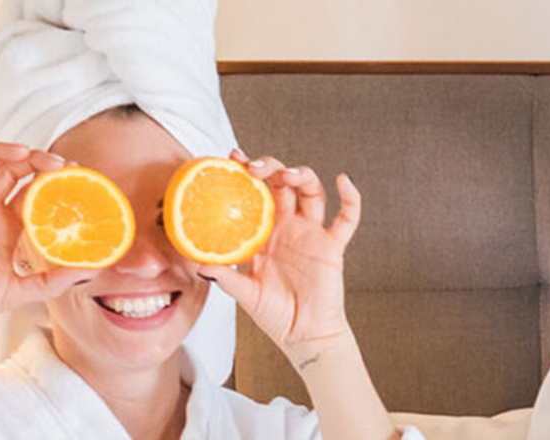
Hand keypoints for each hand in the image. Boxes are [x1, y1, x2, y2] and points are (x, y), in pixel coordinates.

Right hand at [0, 123, 94, 335]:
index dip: (55, 181)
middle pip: (15, 173)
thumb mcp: (22, 290)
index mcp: (8, 227)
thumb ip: (56, 280)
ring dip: (6, 152)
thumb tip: (93, 269)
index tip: (78, 173)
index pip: (35, 193)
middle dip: (38, 162)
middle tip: (61, 163)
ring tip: (28, 153)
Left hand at [199, 149, 363, 367]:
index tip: (233, 157)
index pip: (255, 193)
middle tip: (255, 167)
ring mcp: (311, 234)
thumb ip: (227, 278)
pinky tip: (343, 181)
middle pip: (283, 184)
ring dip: (302, 176)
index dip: (246, 172)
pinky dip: (350, 198)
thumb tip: (199, 263)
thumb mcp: (245, 295)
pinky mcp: (332, 246)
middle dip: (271, 168)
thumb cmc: (275, 314)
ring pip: (311, 192)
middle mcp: (288, 227)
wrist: (304, 335)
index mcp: (264, 233)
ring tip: (288, 174)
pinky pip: (347, 218)